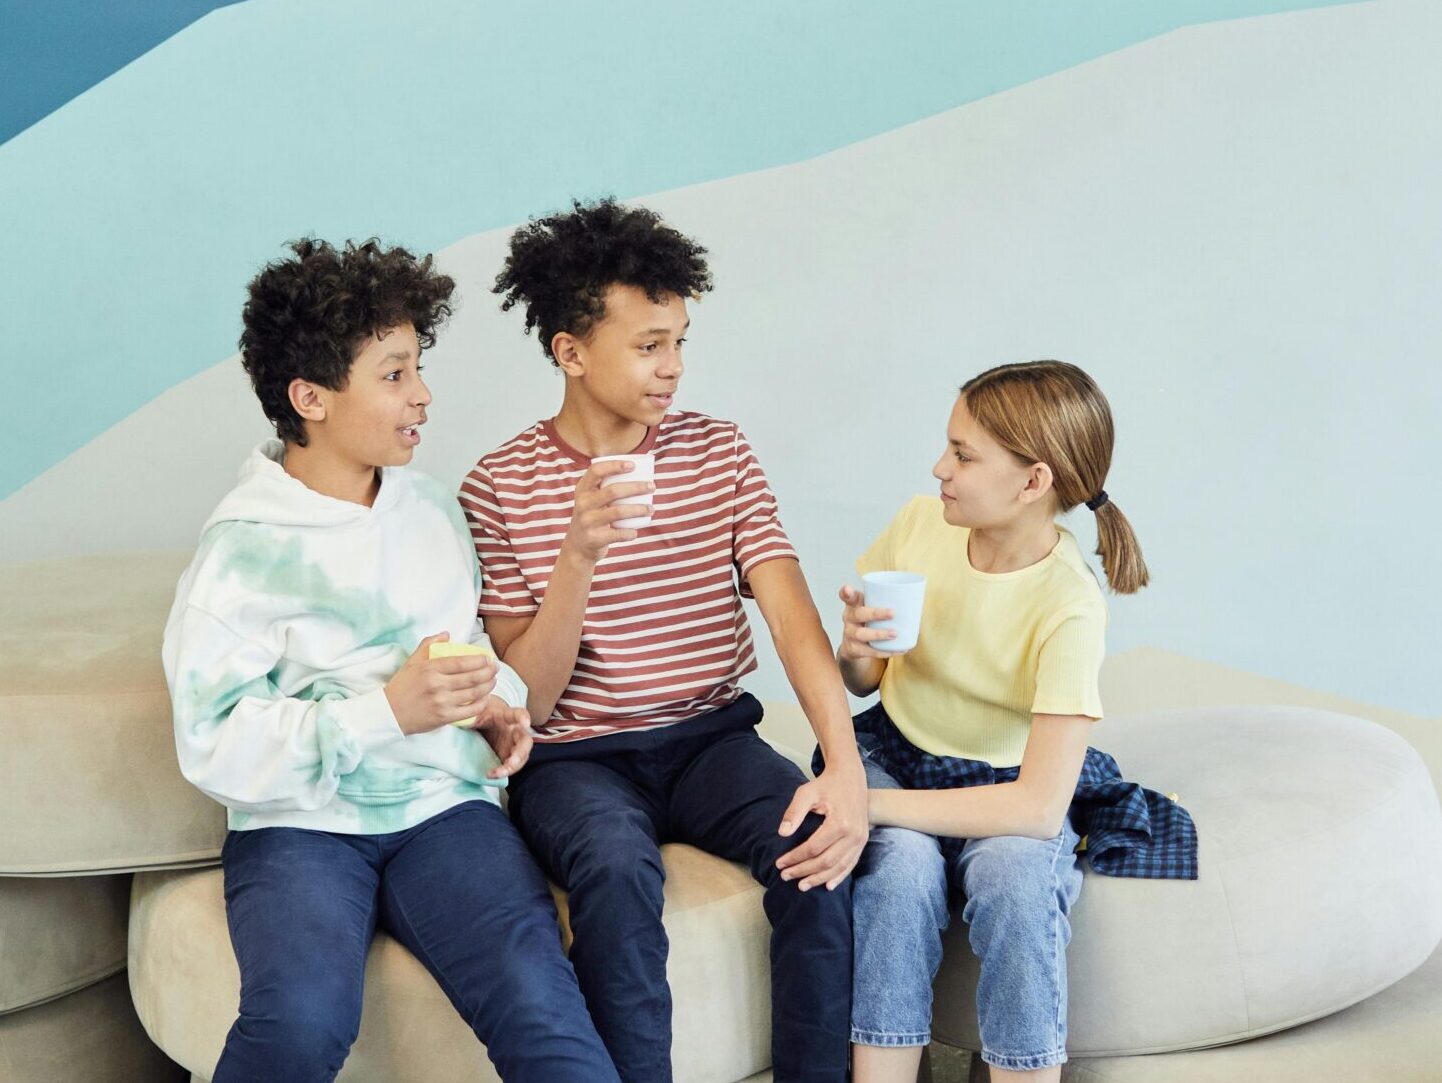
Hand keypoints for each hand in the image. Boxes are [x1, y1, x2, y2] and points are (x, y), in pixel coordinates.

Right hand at [384, 633, 498, 734]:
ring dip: (488, 686)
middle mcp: (437, 685)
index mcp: (430, 668)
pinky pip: (470, 710)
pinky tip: (485, 698)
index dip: (480, 660)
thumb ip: (428, 645)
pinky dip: (481, 704)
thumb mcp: (412, 662)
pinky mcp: (444, 717)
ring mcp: (441, 702)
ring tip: (493, 681)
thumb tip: (447, 634)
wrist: (388, 713)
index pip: (462, 662)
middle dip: (489, 672)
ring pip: (474, 693)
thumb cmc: (402, 686)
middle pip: (472, 677)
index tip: (488, 658)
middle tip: (495, 669)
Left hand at [467, 696, 533, 777]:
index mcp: (506, 716)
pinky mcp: (508, 756)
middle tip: (511, 762)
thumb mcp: (473, 712)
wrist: (482, 722)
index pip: (518, 714)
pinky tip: (492, 774)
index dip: (523, 718)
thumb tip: (457, 720)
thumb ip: (469, 715)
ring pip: (521, 757)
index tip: (524, 724)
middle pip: (525, 741)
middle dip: (520, 753)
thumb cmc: (480, 714)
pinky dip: (504, 772)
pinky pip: (511, 766)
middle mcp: (514, 731)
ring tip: (497, 773)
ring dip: (512, 767)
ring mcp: (513, 745)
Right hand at [561, 461, 654, 564]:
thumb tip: (641, 472)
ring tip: (652, 509)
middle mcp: (583, 504)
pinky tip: (636, 531)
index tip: (633, 465)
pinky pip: (617, 534)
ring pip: (618, 512)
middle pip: (613, 491)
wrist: (578, 545)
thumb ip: (606, 486)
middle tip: (652, 486)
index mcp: (583, 489)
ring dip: (639, 509)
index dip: (614, 465)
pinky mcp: (594, 538)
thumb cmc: (593, 515)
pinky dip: (630, 533)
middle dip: (636, 487)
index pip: (596, 471)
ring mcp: (587, 521)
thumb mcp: (591, 499)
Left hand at [774, 765, 868, 890]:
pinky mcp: (862, 841)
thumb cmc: (826, 784)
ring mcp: (860, 839)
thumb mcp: (807, 793)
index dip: (795, 858)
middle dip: (804, 871)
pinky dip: (839, 876)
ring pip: (838, 867)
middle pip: (825, 861)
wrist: (850, 776)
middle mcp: (853, 834)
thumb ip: (794, 812)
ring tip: (801, 885)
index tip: (779, 863)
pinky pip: (850, 864)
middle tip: (785, 876)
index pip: (813, 848)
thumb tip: (782, 833)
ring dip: (819, 878)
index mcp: (840, 823)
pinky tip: (828, 886)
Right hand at [837, 585, 902, 658]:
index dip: (846, 592)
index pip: (847, 596)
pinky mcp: (853, 649)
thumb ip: (887, 603)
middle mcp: (849, 618)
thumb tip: (918, 603)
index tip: (848, 589)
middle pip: (858, 614)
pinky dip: (883, 651)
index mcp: (854, 605)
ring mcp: (849, 634)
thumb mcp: (871, 608)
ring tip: (895, 634)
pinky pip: (868, 651)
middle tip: (893, 613)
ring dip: (879, 634)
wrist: (854, 646)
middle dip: (875, 613)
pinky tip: (897, 649)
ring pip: (861, 634)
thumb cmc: (869, 621)